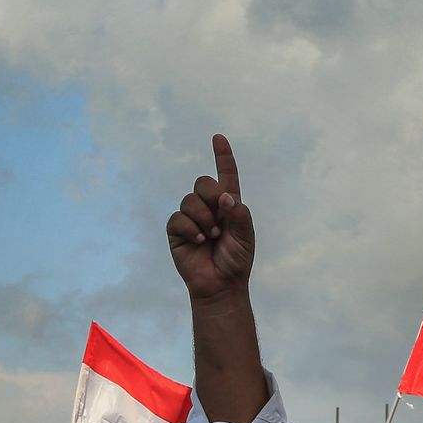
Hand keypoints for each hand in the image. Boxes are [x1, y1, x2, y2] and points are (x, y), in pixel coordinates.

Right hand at [168, 135, 255, 302]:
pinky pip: (178, 218)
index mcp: (229, 204)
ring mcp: (191, 217)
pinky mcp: (176, 230)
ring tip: (212, 237)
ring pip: (189, 200)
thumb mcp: (246, 236)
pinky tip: (199, 242)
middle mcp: (208, 207)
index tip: (218, 138)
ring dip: (203, 219)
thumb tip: (225, 197)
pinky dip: (191, 229)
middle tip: (221, 220)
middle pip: (203, 182)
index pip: (226, 175)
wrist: (221, 284)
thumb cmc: (236, 260)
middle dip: (212, 197)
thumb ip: (239, 214)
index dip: (223, 157)